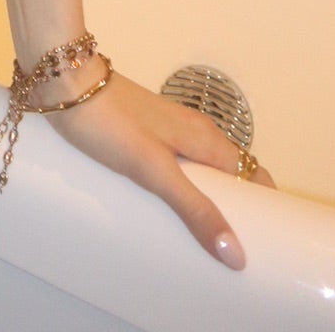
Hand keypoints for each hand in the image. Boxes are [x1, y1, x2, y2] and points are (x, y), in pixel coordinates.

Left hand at [42, 68, 276, 266]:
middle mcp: (194, 130)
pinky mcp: (143, 128)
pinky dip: (180, 185)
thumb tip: (236, 254)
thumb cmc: (108, 122)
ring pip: (201, 167)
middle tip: (232, 250)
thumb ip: (194, 209)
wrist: (63, 80)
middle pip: (230, 173)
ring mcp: (167, 127)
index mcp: (206, 138)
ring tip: (201, 237)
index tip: (272, 242)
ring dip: (207, 197)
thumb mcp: (153, 171)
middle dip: (237, 208)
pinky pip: (174, 162)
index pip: (254, 174)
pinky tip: (162, 205)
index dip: (267, 205)